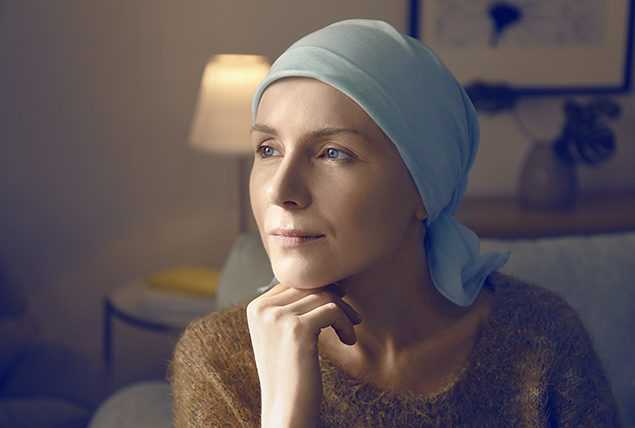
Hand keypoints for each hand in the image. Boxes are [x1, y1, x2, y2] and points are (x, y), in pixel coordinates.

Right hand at [247, 283, 361, 427]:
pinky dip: (345, 324)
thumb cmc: (289, 374)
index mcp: (255, 308)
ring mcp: (277, 318)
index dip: (320, 288)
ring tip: (350, 332)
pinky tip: (348, 340)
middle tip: (353, 316)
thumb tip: (323, 282)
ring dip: (344, 313)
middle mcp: (262, 309)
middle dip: (335, 297)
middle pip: (309, 286)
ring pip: (324, 296)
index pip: (293, 282)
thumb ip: (291, 308)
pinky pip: (332, 311)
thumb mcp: (281, 335)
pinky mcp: (297, 329)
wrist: (285, 410)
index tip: (339, 301)